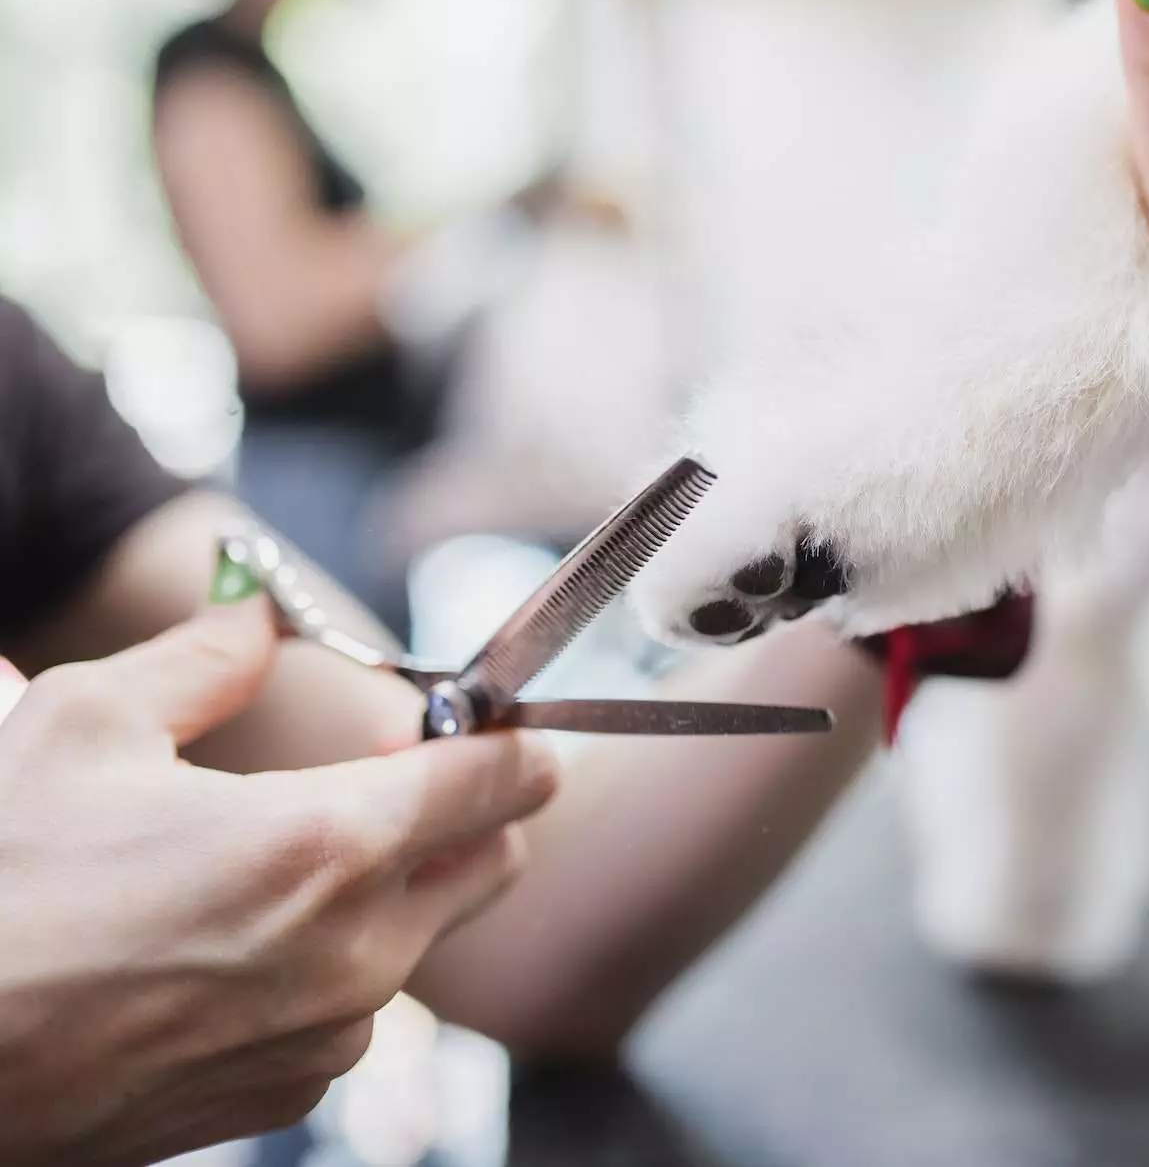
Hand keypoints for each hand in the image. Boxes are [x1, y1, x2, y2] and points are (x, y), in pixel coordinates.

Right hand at [0, 599, 558, 1166]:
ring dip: (384, 891)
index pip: (503, 781)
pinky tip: (227, 944)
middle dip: (462, 809)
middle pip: (490, 861)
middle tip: (376, 776)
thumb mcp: (87, 724)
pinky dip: (327, 964)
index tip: (474, 718)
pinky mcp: (289, 1092)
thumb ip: (208, 657)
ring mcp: (329, 1035)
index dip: (501, 737)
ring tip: (263, 864)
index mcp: (327, 847)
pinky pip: (354, 1008)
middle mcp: (356, 952)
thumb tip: (261, 613)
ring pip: (419, 936)